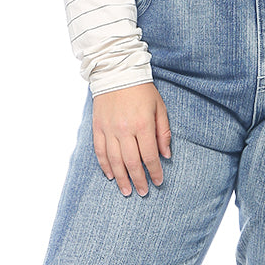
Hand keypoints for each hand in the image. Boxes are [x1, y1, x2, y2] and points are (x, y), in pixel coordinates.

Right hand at [92, 82, 171, 196]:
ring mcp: (109, 129)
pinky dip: (105, 165)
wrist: (117, 72)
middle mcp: (125, 130)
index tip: (158, 181)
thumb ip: (163, 132)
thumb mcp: (160, 108)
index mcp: (143, 125)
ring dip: (121, 178)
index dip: (154, 171)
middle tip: (143, 192)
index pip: (149, 155)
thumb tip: (166, 155)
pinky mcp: (98, 127)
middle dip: (138, 180)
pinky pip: (100, 151)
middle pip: (131, 162)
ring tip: (127, 191)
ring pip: (114, 160)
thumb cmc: (142, 90)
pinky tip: (110, 176)